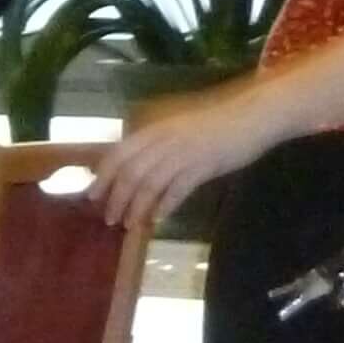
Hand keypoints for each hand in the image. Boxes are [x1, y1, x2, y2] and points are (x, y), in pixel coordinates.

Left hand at [97, 84, 272, 238]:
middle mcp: (164, 141)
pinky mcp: (204, 165)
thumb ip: (155, 145)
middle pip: (130, 173)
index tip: (91, 196)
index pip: (118, 154)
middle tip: (110, 219)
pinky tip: (159, 219)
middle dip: (116, 198)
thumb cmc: (214, 124)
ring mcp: (183, 153)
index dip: (102, 176)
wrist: (252, 117)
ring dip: (137, 207)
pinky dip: (166, 205)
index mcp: (154, 131)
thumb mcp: (177, 130)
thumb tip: (131, 168)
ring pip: (150, 183)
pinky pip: (178, 189)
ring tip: (130, 225)